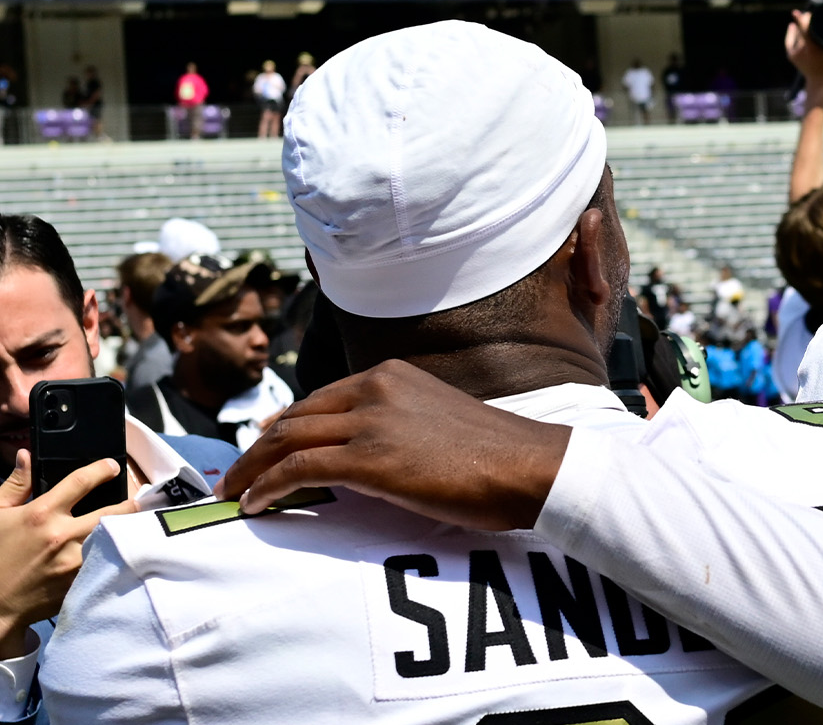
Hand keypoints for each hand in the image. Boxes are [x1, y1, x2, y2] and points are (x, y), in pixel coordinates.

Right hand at [0, 452, 137, 658]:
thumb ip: (17, 484)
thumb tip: (27, 456)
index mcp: (41, 514)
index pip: (81, 481)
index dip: (101, 469)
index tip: (112, 466)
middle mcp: (62, 535)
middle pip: (112, 510)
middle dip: (130, 502)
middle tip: (138, 497)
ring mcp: (74, 561)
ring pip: (116, 537)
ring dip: (128, 528)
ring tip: (139, 522)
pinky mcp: (81, 583)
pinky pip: (109, 562)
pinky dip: (119, 553)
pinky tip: (126, 548)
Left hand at [214, 360, 570, 531]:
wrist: (528, 466)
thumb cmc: (499, 455)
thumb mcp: (441, 420)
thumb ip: (403, 424)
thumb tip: (377, 454)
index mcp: (393, 375)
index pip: (321, 398)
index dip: (285, 425)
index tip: (265, 447)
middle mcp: (374, 389)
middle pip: (294, 416)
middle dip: (258, 448)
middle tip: (237, 474)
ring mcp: (370, 422)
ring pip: (286, 440)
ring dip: (252, 469)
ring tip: (234, 493)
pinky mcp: (368, 459)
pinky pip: (298, 469)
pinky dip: (268, 487)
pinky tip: (255, 505)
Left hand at [784, 10, 822, 95]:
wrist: (818, 81)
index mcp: (812, 50)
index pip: (804, 32)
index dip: (800, 21)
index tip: (796, 12)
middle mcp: (801, 51)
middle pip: (800, 31)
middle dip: (803, 21)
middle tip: (809, 14)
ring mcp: (794, 54)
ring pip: (796, 35)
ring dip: (800, 27)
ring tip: (805, 20)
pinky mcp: (791, 56)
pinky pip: (789, 41)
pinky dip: (791, 33)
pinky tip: (792, 26)